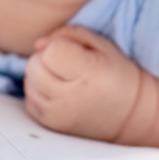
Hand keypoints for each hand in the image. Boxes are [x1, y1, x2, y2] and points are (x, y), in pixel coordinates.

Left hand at [23, 26, 144, 140]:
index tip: (74, 52)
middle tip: (67, 65)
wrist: (129, 114)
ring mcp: (58, 115)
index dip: (59, 46)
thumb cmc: (116, 73)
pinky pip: (30, 101)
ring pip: (29, 82)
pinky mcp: (51, 125)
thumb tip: (38, 44)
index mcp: (89, 73)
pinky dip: (40, 93)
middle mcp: (71, 97)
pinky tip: (58, 92)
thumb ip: (69, 34)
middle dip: (46, 59)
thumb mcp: (102, 44)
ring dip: (41, 76)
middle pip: (34, 66)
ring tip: (63, 78)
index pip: (51, 51)